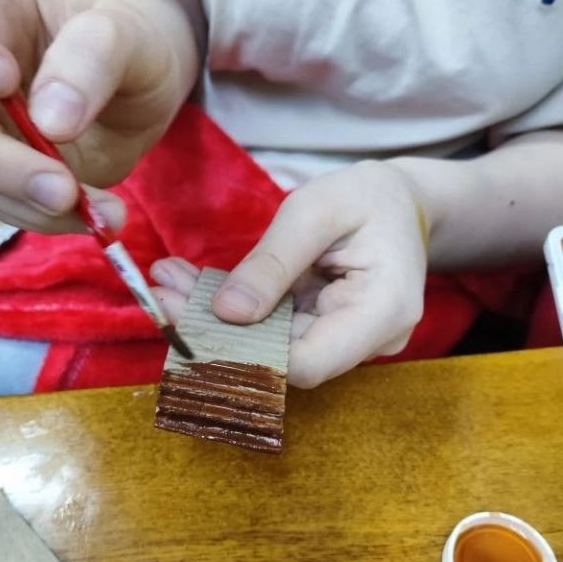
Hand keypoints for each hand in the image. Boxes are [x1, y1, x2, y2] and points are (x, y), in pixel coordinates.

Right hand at [0, 0, 196, 231]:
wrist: (147, 90)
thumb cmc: (130, 42)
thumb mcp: (132, 34)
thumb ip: (96, 57)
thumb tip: (50, 121)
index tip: (1, 75)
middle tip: (59, 178)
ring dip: (22, 194)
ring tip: (92, 203)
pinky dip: (45, 216)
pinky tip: (95, 212)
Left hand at [150, 161, 428, 387]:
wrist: (399, 202)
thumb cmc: (366, 197)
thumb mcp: (316, 210)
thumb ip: (273, 262)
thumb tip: (227, 313)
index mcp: (383, 312)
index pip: (307, 364)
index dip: (245, 352)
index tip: (190, 315)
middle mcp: (369, 342)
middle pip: (282, 359)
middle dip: (217, 330)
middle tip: (162, 291)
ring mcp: (347, 343)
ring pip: (271, 348)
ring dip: (217, 320)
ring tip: (169, 281)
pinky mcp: (324, 334)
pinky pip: (274, 332)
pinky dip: (234, 310)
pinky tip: (193, 284)